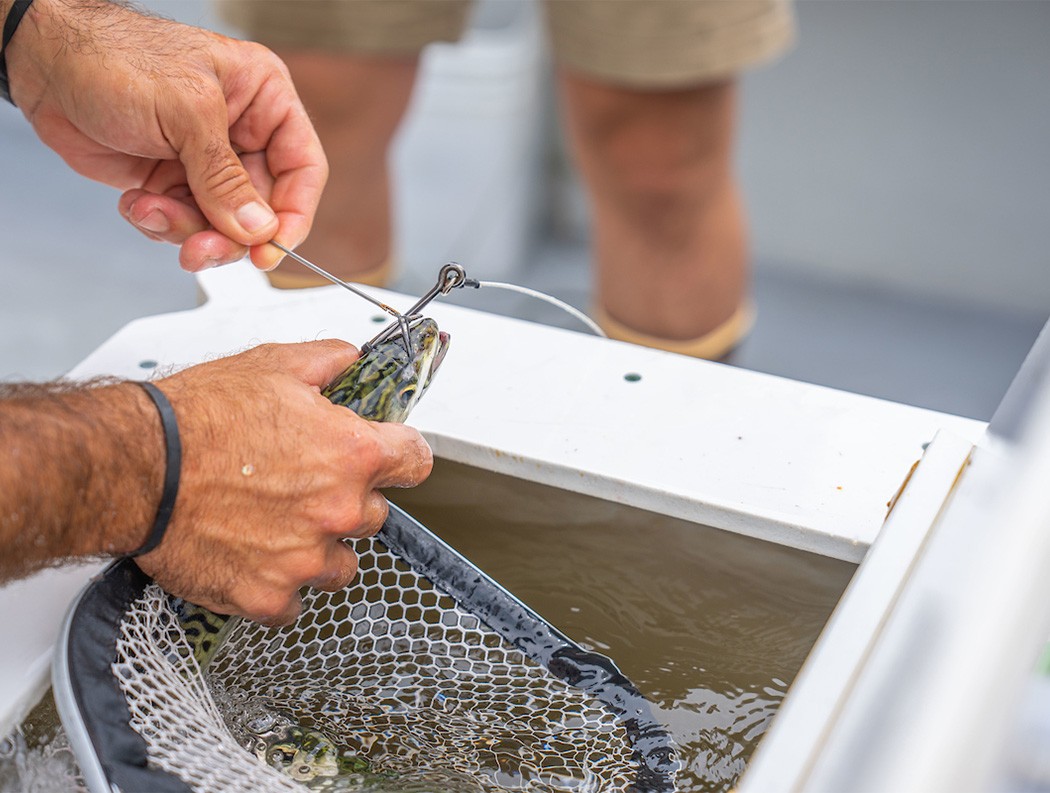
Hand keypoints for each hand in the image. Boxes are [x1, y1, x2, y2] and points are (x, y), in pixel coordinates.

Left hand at [4, 0, 326, 270]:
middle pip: (262, 208)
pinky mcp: (173, 181)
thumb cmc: (116, 58)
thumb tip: (258, 230)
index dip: (292, 215)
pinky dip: (159, 224)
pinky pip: (184, 224)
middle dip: (229, 235)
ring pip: (223, 224)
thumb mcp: (186, 114)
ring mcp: (206, 161)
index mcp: (264, 99)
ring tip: (151, 212)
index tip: (270, 250)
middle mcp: (242, 133)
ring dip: (186, 230)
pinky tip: (135, 201)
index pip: (303, 169)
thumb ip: (225, 178)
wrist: (45, 64)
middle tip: (202, 250)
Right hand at [134, 340, 432, 623]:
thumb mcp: (272, 365)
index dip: (401, 455)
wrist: (137, 467)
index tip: (389, 458)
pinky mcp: (267, 596)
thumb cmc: (197, 418)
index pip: (416, 462)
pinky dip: (277, 585)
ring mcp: (305, 559)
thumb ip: (328, 361)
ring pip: (341, 564)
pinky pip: (293, 603)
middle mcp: (338, 510)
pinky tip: (251, 558)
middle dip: (346, 501)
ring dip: (319, 548)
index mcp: (351, 453)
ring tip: (275, 525)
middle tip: (300, 486)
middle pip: (374, 514)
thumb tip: (353, 358)